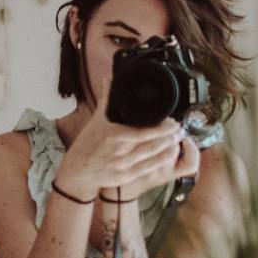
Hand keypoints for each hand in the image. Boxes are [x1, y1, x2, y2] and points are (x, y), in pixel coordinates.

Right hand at [54, 83, 197, 199]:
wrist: (77, 170)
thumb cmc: (87, 144)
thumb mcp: (96, 121)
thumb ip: (106, 100)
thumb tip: (109, 80)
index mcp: (113, 136)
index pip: (143, 132)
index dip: (161, 128)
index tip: (172, 122)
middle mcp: (119, 152)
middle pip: (151, 144)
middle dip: (169, 137)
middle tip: (180, 129)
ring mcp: (122, 166)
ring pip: (152, 157)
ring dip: (168, 148)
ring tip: (178, 139)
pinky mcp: (125, 177)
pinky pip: (147, 169)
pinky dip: (160, 161)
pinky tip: (168, 155)